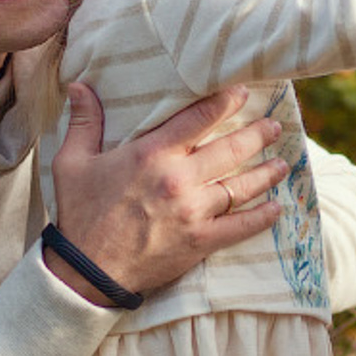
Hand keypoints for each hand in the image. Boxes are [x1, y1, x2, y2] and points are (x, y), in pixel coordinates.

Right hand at [46, 84, 286, 300]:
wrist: (88, 270)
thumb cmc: (80, 213)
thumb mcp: (72, 161)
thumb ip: (84, 122)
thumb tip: (79, 85)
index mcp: (152, 154)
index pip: (200, 118)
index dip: (226, 101)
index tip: (243, 93)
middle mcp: (179, 179)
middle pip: (230, 149)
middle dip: (257, 135)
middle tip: (273, 126)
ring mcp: (194, 211)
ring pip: (241, 186)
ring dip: (266, 173)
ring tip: (282, 163)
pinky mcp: (200, 241)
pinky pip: (240, 227)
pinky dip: (261, 217)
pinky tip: (276, 209)